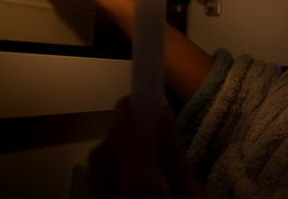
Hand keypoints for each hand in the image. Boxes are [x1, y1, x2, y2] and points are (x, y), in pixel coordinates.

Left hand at [88, 97, 208, 197]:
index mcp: (140, 191)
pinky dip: (106, 172)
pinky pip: (94, 187)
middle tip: (140, 124)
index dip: (126, 113)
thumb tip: (163, 116)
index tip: (134, 97)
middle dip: (118, 132)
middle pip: (102, 154)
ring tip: (136, 151)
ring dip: (111, 152)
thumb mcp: (194, 196)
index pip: (123, 141)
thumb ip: (174, 157)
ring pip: (94, 171)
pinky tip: (127, 174)